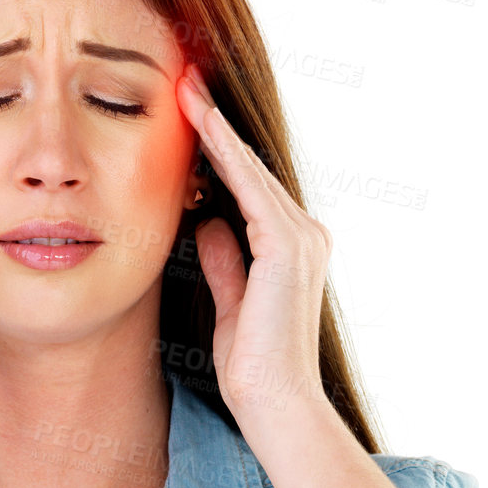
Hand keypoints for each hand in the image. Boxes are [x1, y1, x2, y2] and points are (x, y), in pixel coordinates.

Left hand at [177, 63, 332, 426]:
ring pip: (250, 172)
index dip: (217, 151)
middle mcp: (303, 235)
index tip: (187, 117)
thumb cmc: (251, 367)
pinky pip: (251, 190)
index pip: (247, 188)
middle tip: (184, 84)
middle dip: (215, 127)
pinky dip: (227, 156)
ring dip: (216, 130)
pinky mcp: (288, 247)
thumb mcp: (229, 302)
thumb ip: (224, 261)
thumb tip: (209, 225)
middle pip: (250, 169)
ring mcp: (301, 238)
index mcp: (290, 248)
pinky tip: (204, 127)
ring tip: (186, 92)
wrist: (275, 403)